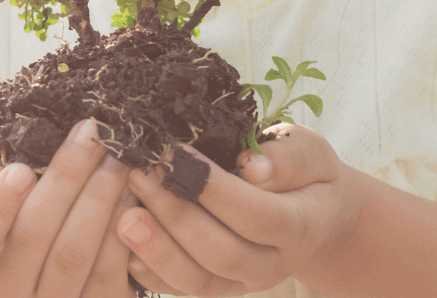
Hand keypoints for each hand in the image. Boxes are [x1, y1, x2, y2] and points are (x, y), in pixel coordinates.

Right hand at [0, 117, 146, 296]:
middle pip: (33, 237)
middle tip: (91, 135)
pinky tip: (131, 192)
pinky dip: (121, 228)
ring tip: (116, 157)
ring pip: (74, 254)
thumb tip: (14, 175)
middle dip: (66, 179)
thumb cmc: (0, 233)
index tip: (22, 170)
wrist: (35, 280)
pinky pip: (108, 274)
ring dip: (101, 198)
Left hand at [113, 123, 366, 296]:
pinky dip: (150, 271)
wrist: (314, 214)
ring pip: (198, 280)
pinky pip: (180, 289)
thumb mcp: (308, 153)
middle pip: (222, 253)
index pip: (256, 215)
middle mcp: (272, 265)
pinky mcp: (217, 287)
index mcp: (300, 228)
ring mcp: (243, 283)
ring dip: (157, 249)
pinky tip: (122, 244)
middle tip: (138, 175)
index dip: (213, 188)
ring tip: (123, 215)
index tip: (174, 153)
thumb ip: (286, 159)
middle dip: (175, 215)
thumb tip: (252, 168)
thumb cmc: (305, 173)